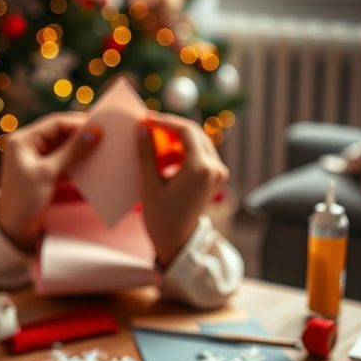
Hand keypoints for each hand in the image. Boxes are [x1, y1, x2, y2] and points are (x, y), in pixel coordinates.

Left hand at [0, 112, 99, 251]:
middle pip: (61, 134)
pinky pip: (66, 162)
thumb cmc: (24, 200)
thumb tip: (95, 131)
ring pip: (65, 148)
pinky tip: (93, 165)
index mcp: (23, 140)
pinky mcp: (46, 173)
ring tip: (103, 150)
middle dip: (82, 136)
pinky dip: (78, 163)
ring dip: (82, 150)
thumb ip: (72, 151)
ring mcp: (38, 159)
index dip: (78, 123)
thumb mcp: (48, 173)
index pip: (55, 123)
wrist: (14, 230)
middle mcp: (29, 145)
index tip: (101, 125)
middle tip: (106, 136)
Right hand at [137, 114, 228, 267]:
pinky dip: (181, 152)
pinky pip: (198, 154)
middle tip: (148, 126)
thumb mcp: (149, 184)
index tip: (146, 119)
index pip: (186, 131)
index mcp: (201, 169)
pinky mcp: (214, 176)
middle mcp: (215, 167)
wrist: (177, 242)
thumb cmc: (161, 217)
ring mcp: (217, 172)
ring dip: (175, 140)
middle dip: (170, 128)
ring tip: (152, 145)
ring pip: (196, 142)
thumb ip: (146, 153)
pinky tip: (162, 160)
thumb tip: (142, 127)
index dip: (165, 121)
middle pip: (194, 133)